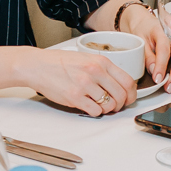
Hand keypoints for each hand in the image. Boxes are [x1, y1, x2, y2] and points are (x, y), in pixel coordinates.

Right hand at [21, 48, 139, 116]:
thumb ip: (103, 69)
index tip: (129, 98)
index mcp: (101, 61)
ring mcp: (85, 85)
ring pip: (109, 105)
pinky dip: (95, 112)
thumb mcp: (86, 57)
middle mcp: (95, 72)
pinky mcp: (74, 97)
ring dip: (107, 109)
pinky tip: (89, 106)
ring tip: (99, 105)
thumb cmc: (59, 62)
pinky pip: (95, 112)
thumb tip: (119, 84)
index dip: (132, 94)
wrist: (38, 66)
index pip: (128, 81)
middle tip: (115, 106)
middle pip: (121, 95)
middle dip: (121, 104)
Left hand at [116, 3, 170, 87]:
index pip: (164, 49)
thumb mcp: (140, 40)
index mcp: (163, 29)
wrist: (147, 21)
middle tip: (168, 86)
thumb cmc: (143, 29)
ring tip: (170, 85)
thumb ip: (147, 56)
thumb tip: (153, 71)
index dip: (161, 66)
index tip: (157, 79)